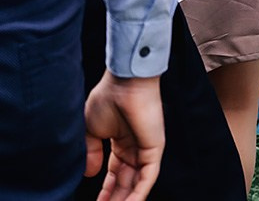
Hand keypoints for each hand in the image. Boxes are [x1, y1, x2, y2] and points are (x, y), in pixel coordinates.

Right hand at [84, 73, 163, 200]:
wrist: (124, 83)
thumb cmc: (108, 98)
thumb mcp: (91, 130)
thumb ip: (90, 153)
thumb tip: (90, 175)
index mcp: (121, 142)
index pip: (115, 174)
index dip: (106, 191)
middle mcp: (135, 148)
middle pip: (126, 182)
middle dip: (114, 199)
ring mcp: (146, 149)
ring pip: (136, 184)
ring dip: (124, 200)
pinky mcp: (154, 149)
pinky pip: (148, 178)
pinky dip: (138, 194)